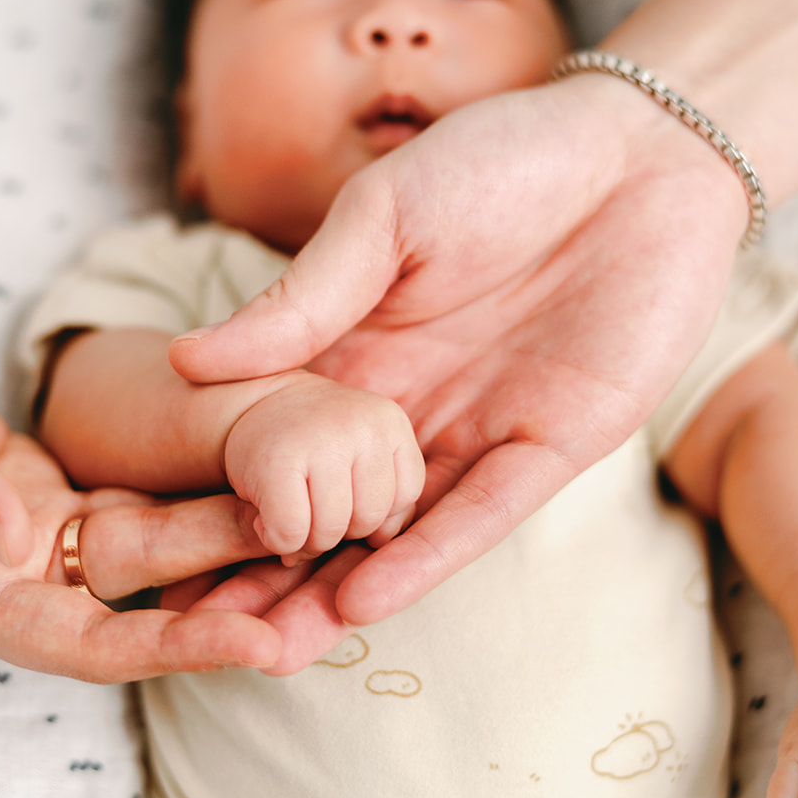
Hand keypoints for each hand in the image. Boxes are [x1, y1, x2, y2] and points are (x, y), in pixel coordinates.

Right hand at [0, 289, 280, 681]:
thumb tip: (10, 536)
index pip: (84, 641)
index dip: (171, 647)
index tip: (259, 643)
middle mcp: (0, 570)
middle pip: (135, 594)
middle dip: (225, 593)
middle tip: (325, 587)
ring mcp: (19, 522)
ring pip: (141, 540)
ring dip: (218, 533)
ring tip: (313, 518)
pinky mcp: (31, 473)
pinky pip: (123, 484)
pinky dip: (179, 479)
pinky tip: (249, 461)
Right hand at [171, 74, 747, 646]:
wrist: (640, 148)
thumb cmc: (503, 156)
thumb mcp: (384, 216)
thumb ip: (301, 296)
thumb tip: (188, 359)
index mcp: (363, 346)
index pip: (282, 442)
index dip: (229, 496)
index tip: (158, 555)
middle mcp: (414, 402)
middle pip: (332, 504)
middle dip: (271, 570)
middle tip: (200, 632)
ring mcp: (481, 427)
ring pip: (398, 530)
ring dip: (337, 589)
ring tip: (270, 649)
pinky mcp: (552, 444)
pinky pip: (481, 513)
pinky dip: (425, 558)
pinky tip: (364, 599)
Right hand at [225, 373, 424, 564]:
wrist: (254, 409)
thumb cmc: (316, 445)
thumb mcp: (364, 459)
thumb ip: (390, 500)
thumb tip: (381, 541)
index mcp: (390, 421)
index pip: (404, 497)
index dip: (374, 511)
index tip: (345, 495)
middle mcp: (361, 424)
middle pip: (369, 519)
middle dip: (340, 531)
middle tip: (312, 511)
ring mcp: (319, 439)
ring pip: (331, 530)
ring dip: (307, 540)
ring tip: (291, 516)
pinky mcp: (277, 461)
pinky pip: (291, 532)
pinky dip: (278, 541)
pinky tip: (265, 522)